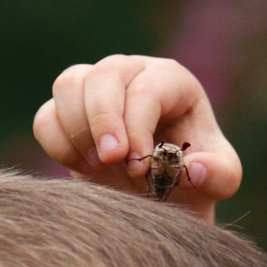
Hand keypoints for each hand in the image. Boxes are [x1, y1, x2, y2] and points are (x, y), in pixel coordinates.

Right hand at [34, 54, 240, 219]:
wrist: (160, 193)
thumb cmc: (192, 175)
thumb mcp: (219, 178)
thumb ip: (219, 174)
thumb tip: (193, 169)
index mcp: (171, 80)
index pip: (146, 90)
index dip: (138, 126)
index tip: (139, 167)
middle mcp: (130, 73)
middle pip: (104, 75)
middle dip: (103, 120)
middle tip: (112, 162)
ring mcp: (94, 88)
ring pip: (68, 85)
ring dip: (78, 129)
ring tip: (101, 166)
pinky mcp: (66, 112)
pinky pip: (46, 117)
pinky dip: (58, 143)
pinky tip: (84, 168)